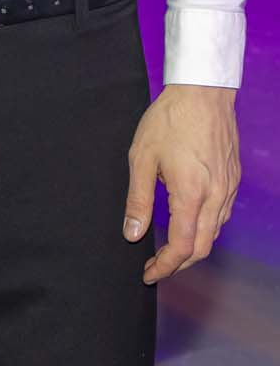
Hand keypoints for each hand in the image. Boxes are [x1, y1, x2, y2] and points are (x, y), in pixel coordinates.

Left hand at [123, 85, 239, 283]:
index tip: (149, 272)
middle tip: (156, 265)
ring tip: (169, 247)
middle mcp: (215, 196)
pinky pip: (222, 214)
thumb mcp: (141, 157)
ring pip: (215, 232)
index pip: (183, 247)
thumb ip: (138, 199)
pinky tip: (189, 222)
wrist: (202, 92)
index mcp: (191, 194)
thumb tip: (132, 233)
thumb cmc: (170, 119)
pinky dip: (206, 228)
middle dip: (179, 263)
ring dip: (194, 247)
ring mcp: (228, 188)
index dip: (165, 266)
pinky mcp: (233, 179)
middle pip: (203, 247)